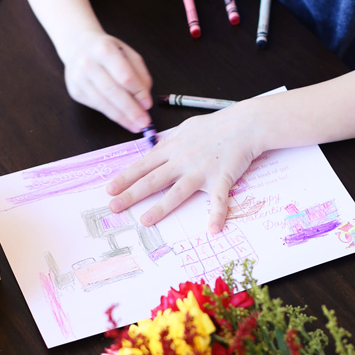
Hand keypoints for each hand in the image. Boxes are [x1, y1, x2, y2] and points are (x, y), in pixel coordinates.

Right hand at [62, 31, 152, 132]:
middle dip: (131, 110)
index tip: (148, 104)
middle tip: (144, 122)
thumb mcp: (127, 53)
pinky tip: (124, 120)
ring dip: (122, 117)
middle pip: (113, 91)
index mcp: (104, 50)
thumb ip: (139, 73)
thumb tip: (144, 99)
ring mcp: (79, 79)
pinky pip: (97, 107)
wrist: (78, 46)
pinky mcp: (75, 92)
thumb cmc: (108, 51)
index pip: (124, 75)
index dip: (138, 92)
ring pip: (103, 103)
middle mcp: (88, 64)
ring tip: (136, 126)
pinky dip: (112, 115)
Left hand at [105, 104, 260, 232]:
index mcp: (173, 148)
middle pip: (152, 180)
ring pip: (177, 192)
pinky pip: (219, 201)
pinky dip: (217, 215)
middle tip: (114, 207)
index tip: (110, 190)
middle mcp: (183, 161)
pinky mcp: (221, 179)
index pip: (143, 165)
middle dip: (131, 194)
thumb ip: (170, 141)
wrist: (244, 124)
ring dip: (160, 208)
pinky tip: (213, 230)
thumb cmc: (216, 126)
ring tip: (145, 221)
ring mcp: (201, 171)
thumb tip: (156, 149)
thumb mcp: (186, 128)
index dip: (125, 178)